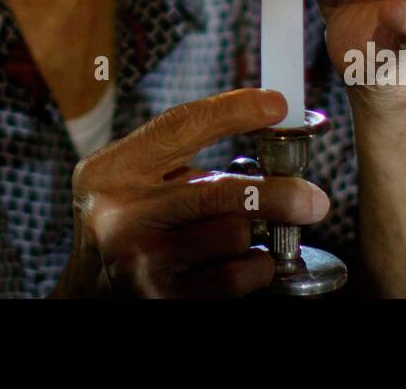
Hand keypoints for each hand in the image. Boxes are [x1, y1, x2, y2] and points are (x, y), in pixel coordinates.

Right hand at [52, 88, 326, 297]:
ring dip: (256, 235)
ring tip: (253, 234)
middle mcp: (121, 216)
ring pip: (232, 237)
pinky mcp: (160, 300)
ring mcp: (140, 264)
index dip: (233, 112)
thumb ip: (184, 155)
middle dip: (275, 194)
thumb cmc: (128, 219)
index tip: (277, 106)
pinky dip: (252, 268)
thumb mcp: (136, 176)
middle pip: (215, 193)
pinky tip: (246, 261)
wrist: (90, 288)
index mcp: (112, 170)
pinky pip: (233, 279)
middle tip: (314, 199)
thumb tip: (268, 124)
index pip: (180, 127)